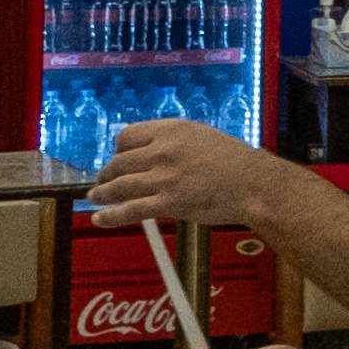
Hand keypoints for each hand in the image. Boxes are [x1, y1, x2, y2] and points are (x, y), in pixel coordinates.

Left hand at [83, 114, 276, 234]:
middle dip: (106, 174)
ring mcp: (163, 177)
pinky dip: (110, 216)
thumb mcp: (202, 137)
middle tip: (101, 182)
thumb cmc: (235, 161)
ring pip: (120, 186)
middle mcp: (162, 150)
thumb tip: (153, 152)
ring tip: (94, 198)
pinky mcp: (168, 203)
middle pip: (119, 162)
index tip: (118, 159)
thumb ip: (176, 142)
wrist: (254, 184)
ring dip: (102, 193)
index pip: (127, 137)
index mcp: (171, 130)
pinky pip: (130, 210)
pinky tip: (99, 219)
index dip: (117, 150)